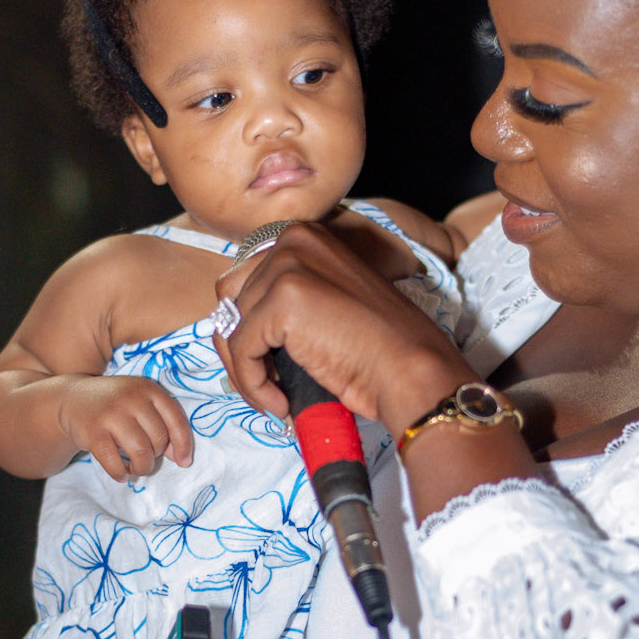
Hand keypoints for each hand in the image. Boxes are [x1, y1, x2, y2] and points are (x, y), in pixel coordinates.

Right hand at [59, 375, 192, 478]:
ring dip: (141, 468)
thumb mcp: (141, 403)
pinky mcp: (92, 432)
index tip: (184, 462)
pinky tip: (121, 474)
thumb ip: (163, 424)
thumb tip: (180, 458)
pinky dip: (120, 473)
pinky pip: (114, 463)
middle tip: (144, 456)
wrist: (73, 398)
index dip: (183, 445)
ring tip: (135, 468)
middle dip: (155, 456)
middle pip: (158, 440)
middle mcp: (131, 398)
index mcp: (148, 389)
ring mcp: (110, 414)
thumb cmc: (117, 406)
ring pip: (140, 452)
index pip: (176, 420)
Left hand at [212, 222, 472, 437]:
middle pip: (230, 301)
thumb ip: (285, 300)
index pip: (244, 281)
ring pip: (231, 328)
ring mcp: (286, 267)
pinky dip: (253, 384)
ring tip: (275, 397)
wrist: (408, 367)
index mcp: (303, 236)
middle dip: (242, 349)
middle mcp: (292, 240)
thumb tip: (235, 328)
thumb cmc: (376, 348)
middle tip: (268, 383)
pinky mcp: (281, 301)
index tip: (268, 364)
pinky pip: (242, 351)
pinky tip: (280, 402)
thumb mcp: (324, 304)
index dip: (249, 328)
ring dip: (247, 371)